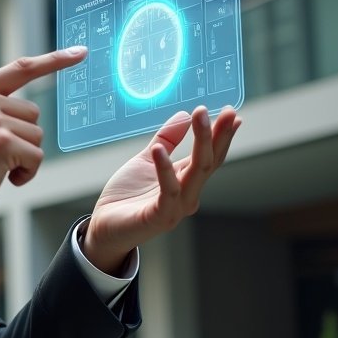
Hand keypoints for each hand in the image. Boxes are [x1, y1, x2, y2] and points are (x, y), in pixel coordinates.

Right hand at [0, 48, 86, 225]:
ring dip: (24, 156)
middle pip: (33, 113)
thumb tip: (28, 110)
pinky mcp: (1, 142)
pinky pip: (35, 156)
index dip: (54, 60)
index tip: (79, 52)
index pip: (20, 68)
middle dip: (23, 137)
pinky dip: (26, 173)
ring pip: (37, 135)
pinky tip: (3, 178)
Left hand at [82, 105, 240, 273]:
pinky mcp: (160, 216)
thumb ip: (166, 140)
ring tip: (199, 115)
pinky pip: (168, 191)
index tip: (233, 113)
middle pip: (208, 161)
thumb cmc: (126, 196)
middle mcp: (188, 194)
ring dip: (201, 142)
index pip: (211, 156)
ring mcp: (176, 207)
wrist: (104, 226)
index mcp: (186, 180)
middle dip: (219, 135)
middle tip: (229, 111)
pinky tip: (159, 149)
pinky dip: (164, 169)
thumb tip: (184, 113)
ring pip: (196, 172)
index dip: (222, 135)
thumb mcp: (146, 160)